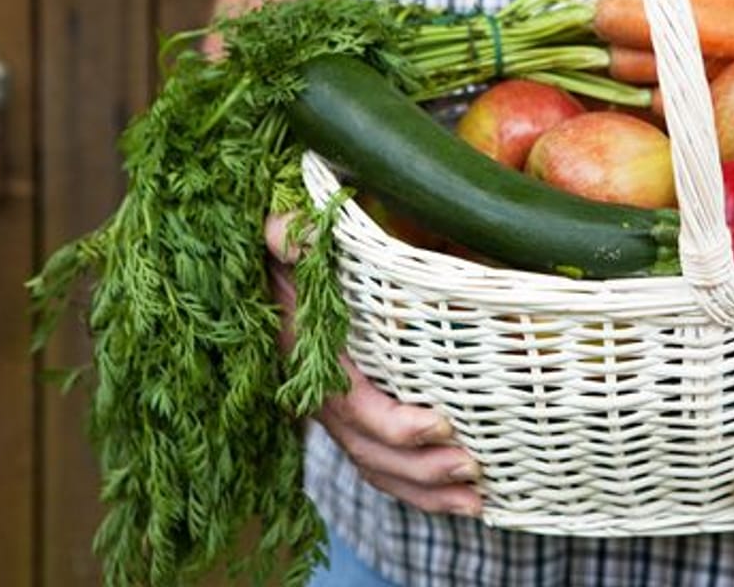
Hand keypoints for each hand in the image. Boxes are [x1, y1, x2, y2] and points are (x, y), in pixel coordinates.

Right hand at [266, 215, 482, 516]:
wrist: (257, 278)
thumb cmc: (282, 256)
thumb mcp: (279, 237)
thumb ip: (288, 234)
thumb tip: (300, 232)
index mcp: (308, 361)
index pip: (353, 406)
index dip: (395, 424)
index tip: (440, 424)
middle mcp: (319, 397)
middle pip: (371, 451)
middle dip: (421, 470)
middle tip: (473, 471)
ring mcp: (334, 414)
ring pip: (376, 467)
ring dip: (424, 491)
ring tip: (476, 502)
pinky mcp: (349, 418)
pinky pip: (377, 463)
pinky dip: (413, 487)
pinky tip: (455, 498)